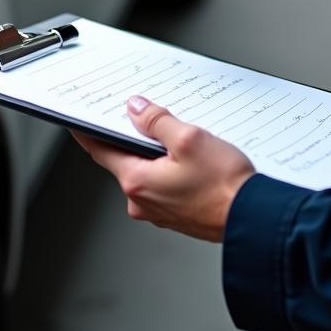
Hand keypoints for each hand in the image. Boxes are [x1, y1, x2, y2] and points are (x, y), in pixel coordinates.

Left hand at [73, 96, 254, 241]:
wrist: (254, 219)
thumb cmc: (226, 187)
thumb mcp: (189, 139)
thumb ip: (158, 121)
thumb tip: (137, 110)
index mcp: (137, 182)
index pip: (100, 150)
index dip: (87, 132)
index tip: (77, 121)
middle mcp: (143, 201)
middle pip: (126, 159)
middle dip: (135, 138)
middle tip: (148, 117)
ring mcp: (160, 211)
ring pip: (148, 172)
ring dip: (159, 155)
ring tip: (184, 141)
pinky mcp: (178, 214)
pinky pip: (165, 185)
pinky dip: (172, 170)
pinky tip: (195, 162)